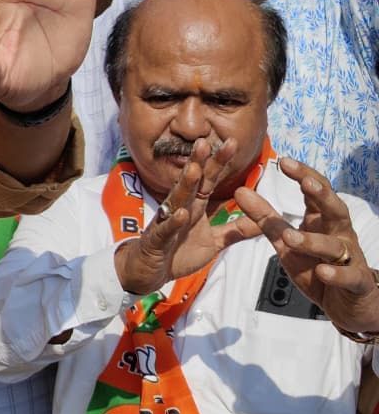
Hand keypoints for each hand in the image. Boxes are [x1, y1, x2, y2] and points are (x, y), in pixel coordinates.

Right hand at [115, 139, 257, 294]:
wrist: (150, 271)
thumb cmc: (179, 253)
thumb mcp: (214, 242)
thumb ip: (236, 230)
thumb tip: (263, 221)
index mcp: (195, 206)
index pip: (208, 180)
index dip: (219, 162)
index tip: (232, 142)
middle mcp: (181, 208)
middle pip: (192, 182)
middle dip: (199, 163)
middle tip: (206, 142)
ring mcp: (167, 222)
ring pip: (176, 200)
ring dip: (185, 185)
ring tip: (195, 170)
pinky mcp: (157, 240)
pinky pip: (166, 229)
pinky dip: (173, 222)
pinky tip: (182, 214)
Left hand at [235, 157, 378, 334]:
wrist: (347, 303)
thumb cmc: (316, 266)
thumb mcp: (286, 242)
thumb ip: (265, 218)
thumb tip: (240, 191)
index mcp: (322, 221)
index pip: (316, 192)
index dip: (303, 176)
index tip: (283, 161)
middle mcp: (339, 234)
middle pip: (334, 209)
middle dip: (321, 195)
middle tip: (305, 182)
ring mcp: (350, 257)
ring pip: (335, 245)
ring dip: (313, 241)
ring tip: (290, 238)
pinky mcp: (357, 282)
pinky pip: (350, 276)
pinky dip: (336, 274)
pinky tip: (322, 272)